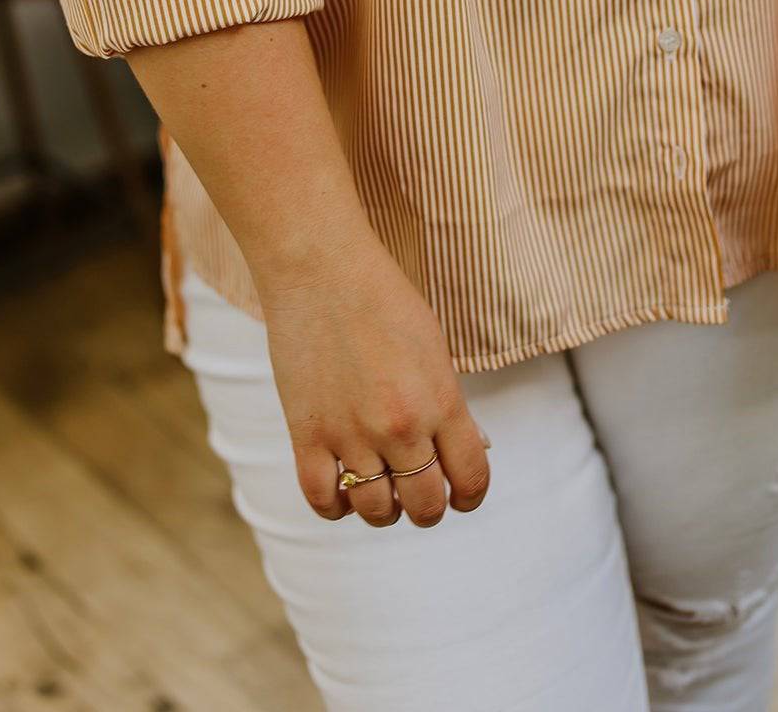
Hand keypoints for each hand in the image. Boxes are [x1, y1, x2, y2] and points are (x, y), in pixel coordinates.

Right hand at [255, 223, 491, 529]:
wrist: (321, 266)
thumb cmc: (382, 298)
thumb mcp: (434, 348)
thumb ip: (445, 403)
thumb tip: (454, 452)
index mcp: (441, 401)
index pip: (470, 478)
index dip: (470, 495)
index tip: (462, 496)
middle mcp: (400, 427)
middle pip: (426, 507)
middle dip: (428, 507)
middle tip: (419, 493)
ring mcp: (351, 435)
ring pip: (376, 511)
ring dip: (383, 508)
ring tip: (380, 488)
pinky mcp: (306, 435)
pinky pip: (323, 501)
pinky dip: (336, 506)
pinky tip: (342, 488)